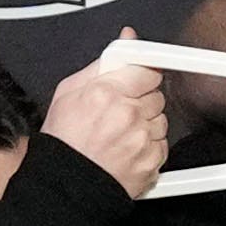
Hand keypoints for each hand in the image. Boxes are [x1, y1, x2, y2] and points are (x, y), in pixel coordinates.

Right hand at [52, 48, 169, 199]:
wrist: (64, 186)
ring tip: (120, 136)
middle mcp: (128, 115)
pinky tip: (126, 151)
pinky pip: (162, 146)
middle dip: (141, 102)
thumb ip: (105, 63)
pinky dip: (148, 148)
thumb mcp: (70, 91)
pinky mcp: (151, 162)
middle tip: (118, 114)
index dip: (142, 77)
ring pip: (161, 121)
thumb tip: (128, 39)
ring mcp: (141, 140)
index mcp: (107, 93)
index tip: (140, 80)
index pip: (148, 70)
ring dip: (146, 125)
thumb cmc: (64, 141)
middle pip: (157, 96)